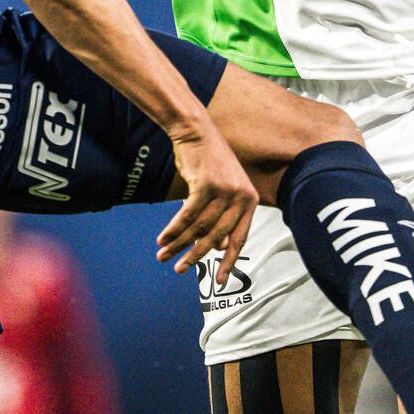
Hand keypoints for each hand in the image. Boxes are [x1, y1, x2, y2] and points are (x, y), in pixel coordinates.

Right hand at [157, 123, 256, 285]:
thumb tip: (220, 247)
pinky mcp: (206, 184)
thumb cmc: (210, 163)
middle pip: (216, 236)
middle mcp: (242, 197)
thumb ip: (224, 218)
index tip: (221, 281)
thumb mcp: (223, 192)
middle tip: (179, 270)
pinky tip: (163, 239)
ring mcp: (225, 190)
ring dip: (179, 244)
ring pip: (199, 227)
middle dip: (195, 256)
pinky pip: (187, 215)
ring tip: (164, 255)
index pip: (240, 238)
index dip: (229, 261)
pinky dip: (173, 229)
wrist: (197, 132)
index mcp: (250, 200)